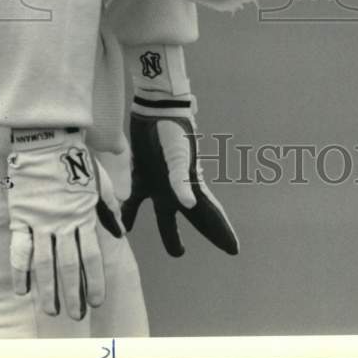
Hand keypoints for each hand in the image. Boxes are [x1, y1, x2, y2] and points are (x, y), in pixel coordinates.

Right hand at [7, 128, 122, 319]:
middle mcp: (62, 223)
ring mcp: (40, 221)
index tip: (96, 300)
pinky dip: (20, 271)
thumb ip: (109, 207)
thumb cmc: (75, 158)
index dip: (93, 280)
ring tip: (51, 309)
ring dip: (47, 289)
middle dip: (72, 292)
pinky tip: (22, 290)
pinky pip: (20, 249)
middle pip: (67, 265)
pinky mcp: (22, 216)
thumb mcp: (99, 180)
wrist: (47, 139)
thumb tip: (119, 233)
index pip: (91, 255)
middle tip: (75, 315)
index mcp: (83, 215)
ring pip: (44, 263)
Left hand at [121, 100, 238, 256]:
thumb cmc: (170, 128)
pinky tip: (123, 228)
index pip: (210, 214)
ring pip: (167, 216)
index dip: (222, 232)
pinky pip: (135, 200)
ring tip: (178, 250)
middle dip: (209, 233)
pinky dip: (129, 213)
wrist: (154, 107)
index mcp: (191, 183)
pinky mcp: (142, 173)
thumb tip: (189, 204)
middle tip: (225, 250)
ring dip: (172, 234)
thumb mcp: (178, 153)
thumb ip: (181, 179)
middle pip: (196, 218)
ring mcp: (160, 183)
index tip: (235, 250)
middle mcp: (177, 188)